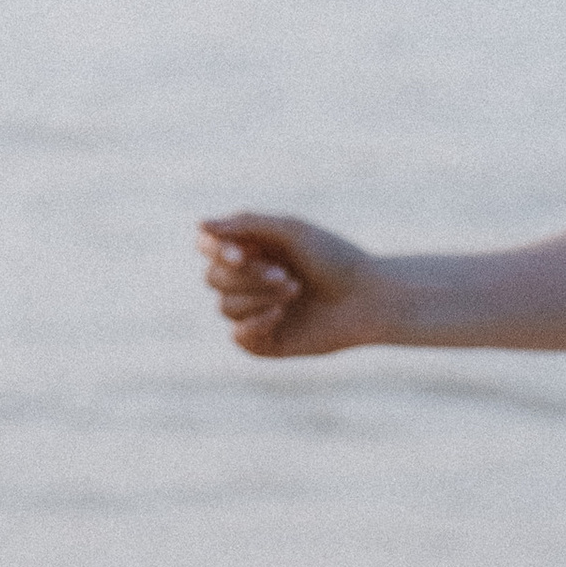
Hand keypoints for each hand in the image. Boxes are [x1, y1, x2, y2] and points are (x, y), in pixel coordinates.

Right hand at [199, 212, 388, 360]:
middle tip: (287, 275)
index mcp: (250, 248)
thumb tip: (198, 226)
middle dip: (247, 277)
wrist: (367, 298)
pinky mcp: (264, 342)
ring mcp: (254, 312)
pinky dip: (256, 324)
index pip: (209, 248)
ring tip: (294, 291)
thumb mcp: (290, 231)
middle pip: (213, 278)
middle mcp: (247, 280)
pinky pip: (238, 336)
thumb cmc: (333, 257)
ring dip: (258, 297)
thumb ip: (244, 225)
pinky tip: (281, 316)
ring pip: (224, 307)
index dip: (217, 252)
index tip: (242, 254)